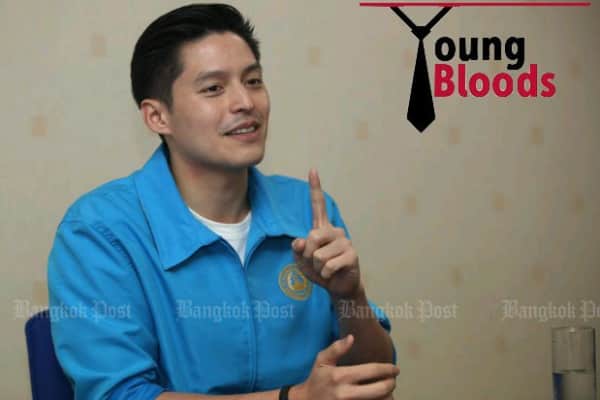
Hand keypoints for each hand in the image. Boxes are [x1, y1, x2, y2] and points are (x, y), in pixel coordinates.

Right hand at [291, 334, 398, 399]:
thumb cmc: (317, 379)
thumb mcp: (322, 360)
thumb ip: (336, 348)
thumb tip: (351, 337)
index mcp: (341, 376)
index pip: (372, 371)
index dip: (387, 369)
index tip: (395, 369)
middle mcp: (346, 393)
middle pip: (380, 390)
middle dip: (391, 384)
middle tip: (393, 380)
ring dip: (387, 396)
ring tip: (388, 391)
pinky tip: (379, 398)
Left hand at [292, 169, 361, 299]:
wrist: (338, 287)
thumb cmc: (319, 270)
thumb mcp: (302, 260)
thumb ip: (297, 249)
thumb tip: (299, 241)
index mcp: (322, 228)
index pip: (318, 205)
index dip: (315, 187)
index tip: (312, 169)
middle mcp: (335, 231)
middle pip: (312, 237)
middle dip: (308, 255)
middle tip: (315, 263)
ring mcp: (345, 242)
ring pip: (319, 255)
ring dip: (317, 268)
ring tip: (325, 269)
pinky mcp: (352, 255)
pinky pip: (328, 266)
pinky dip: (325, 275)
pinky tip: (331, 274)